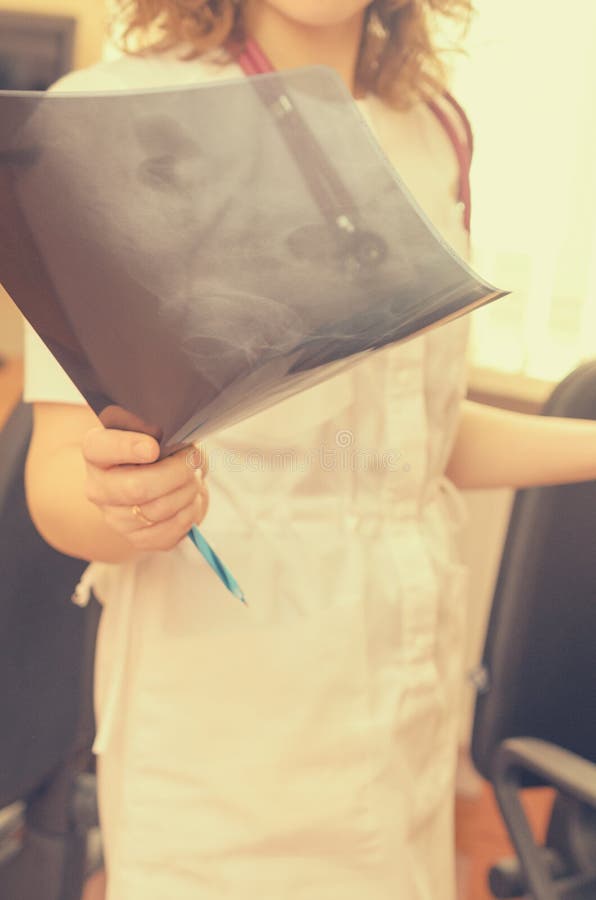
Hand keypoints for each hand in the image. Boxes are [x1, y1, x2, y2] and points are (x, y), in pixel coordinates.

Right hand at [82, 427, 208, 552]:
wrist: (150, 484)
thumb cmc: (156, 453)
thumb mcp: (156, 434)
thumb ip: (164, 435)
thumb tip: (186, 451)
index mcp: (96, 452)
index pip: (100, 447)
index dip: (127, 447)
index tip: (153, 448)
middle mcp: (98, 488)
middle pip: (137, 487)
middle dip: (176, 473)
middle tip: (193, 460)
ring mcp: (115, 518)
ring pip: (159, 509)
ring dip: (188, 492)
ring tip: (194, 479)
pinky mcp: (137, 539)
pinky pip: (170, 530)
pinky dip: (190, 513)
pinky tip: (192, 500)